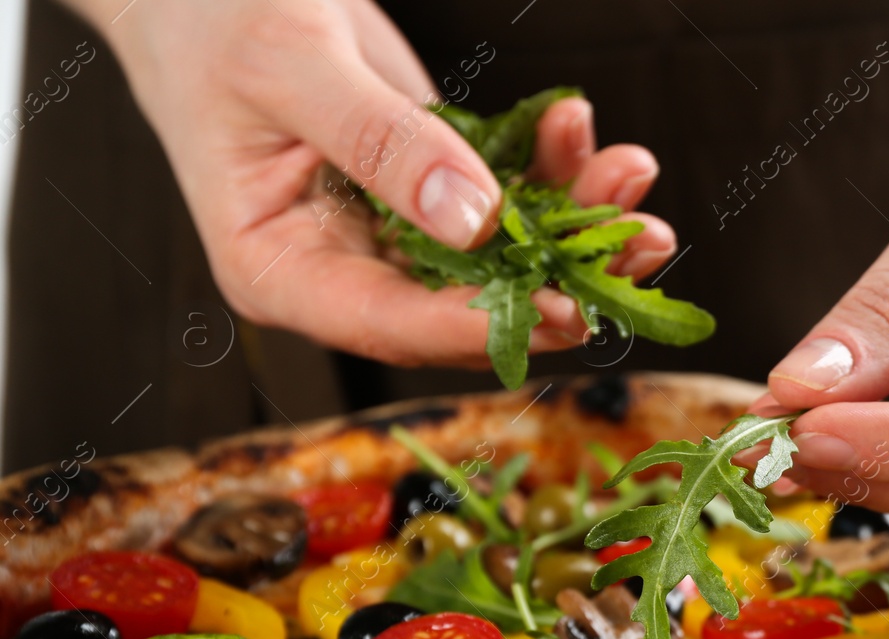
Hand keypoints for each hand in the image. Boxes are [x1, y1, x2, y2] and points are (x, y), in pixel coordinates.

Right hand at [71, 0, 676, 363]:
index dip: (482, 323)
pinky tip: (579, 128)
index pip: (390, 324)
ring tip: (631, 172)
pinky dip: (551, 172)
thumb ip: (381, 145)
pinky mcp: (430, 195)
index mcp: (280, 271)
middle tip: (640, 239)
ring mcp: (392, 237)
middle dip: (562, 276)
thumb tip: (475, 222)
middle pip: (466, 305)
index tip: (565, 310)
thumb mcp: (291, 68)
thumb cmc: (214, 17)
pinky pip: (504, 202)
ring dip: (576, 222)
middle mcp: (343, 270)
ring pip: (502, 260)